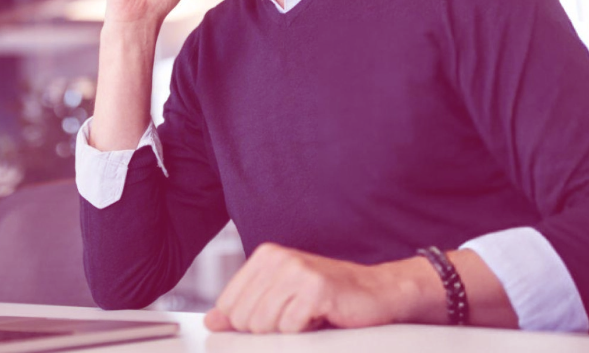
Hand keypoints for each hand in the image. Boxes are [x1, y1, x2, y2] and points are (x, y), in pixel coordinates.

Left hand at [204, 243, 441, 333]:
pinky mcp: (315, 288)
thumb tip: (212, 322)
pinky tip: (321, 318)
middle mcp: (278, 258)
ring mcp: (296, 271)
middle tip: (296, 318)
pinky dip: (306, 332)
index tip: (273, 319)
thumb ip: (244, 308)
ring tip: (308, 317)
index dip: (247, 323)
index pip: (228, 305)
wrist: (376, 293)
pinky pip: (290, 328)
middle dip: (269, 330)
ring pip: (263, 325)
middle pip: (243, 318)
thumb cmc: (328, 297)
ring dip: (288, 332)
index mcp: (265, 256)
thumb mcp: (281, 299)